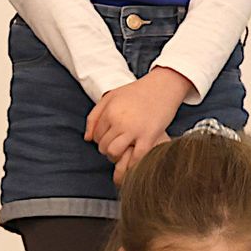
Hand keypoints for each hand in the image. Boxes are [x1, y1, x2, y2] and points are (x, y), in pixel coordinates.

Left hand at [85, 69, 190, 184]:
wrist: (162, 87)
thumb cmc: (136, 92)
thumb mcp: (111, 97)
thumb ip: (95, 116)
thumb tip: (87, 139)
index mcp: (109, 112)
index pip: (96, 136)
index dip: (101, 140)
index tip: (111, 137)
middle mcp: (119, 122)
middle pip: (103, 146)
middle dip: (107, 149)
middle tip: (118, 144)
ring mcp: (134, 130)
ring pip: (114, 153)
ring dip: (116, 156)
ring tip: (123, 151)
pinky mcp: (149, 136)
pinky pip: (136, 157)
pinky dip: (132, 163)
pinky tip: (134, 161)